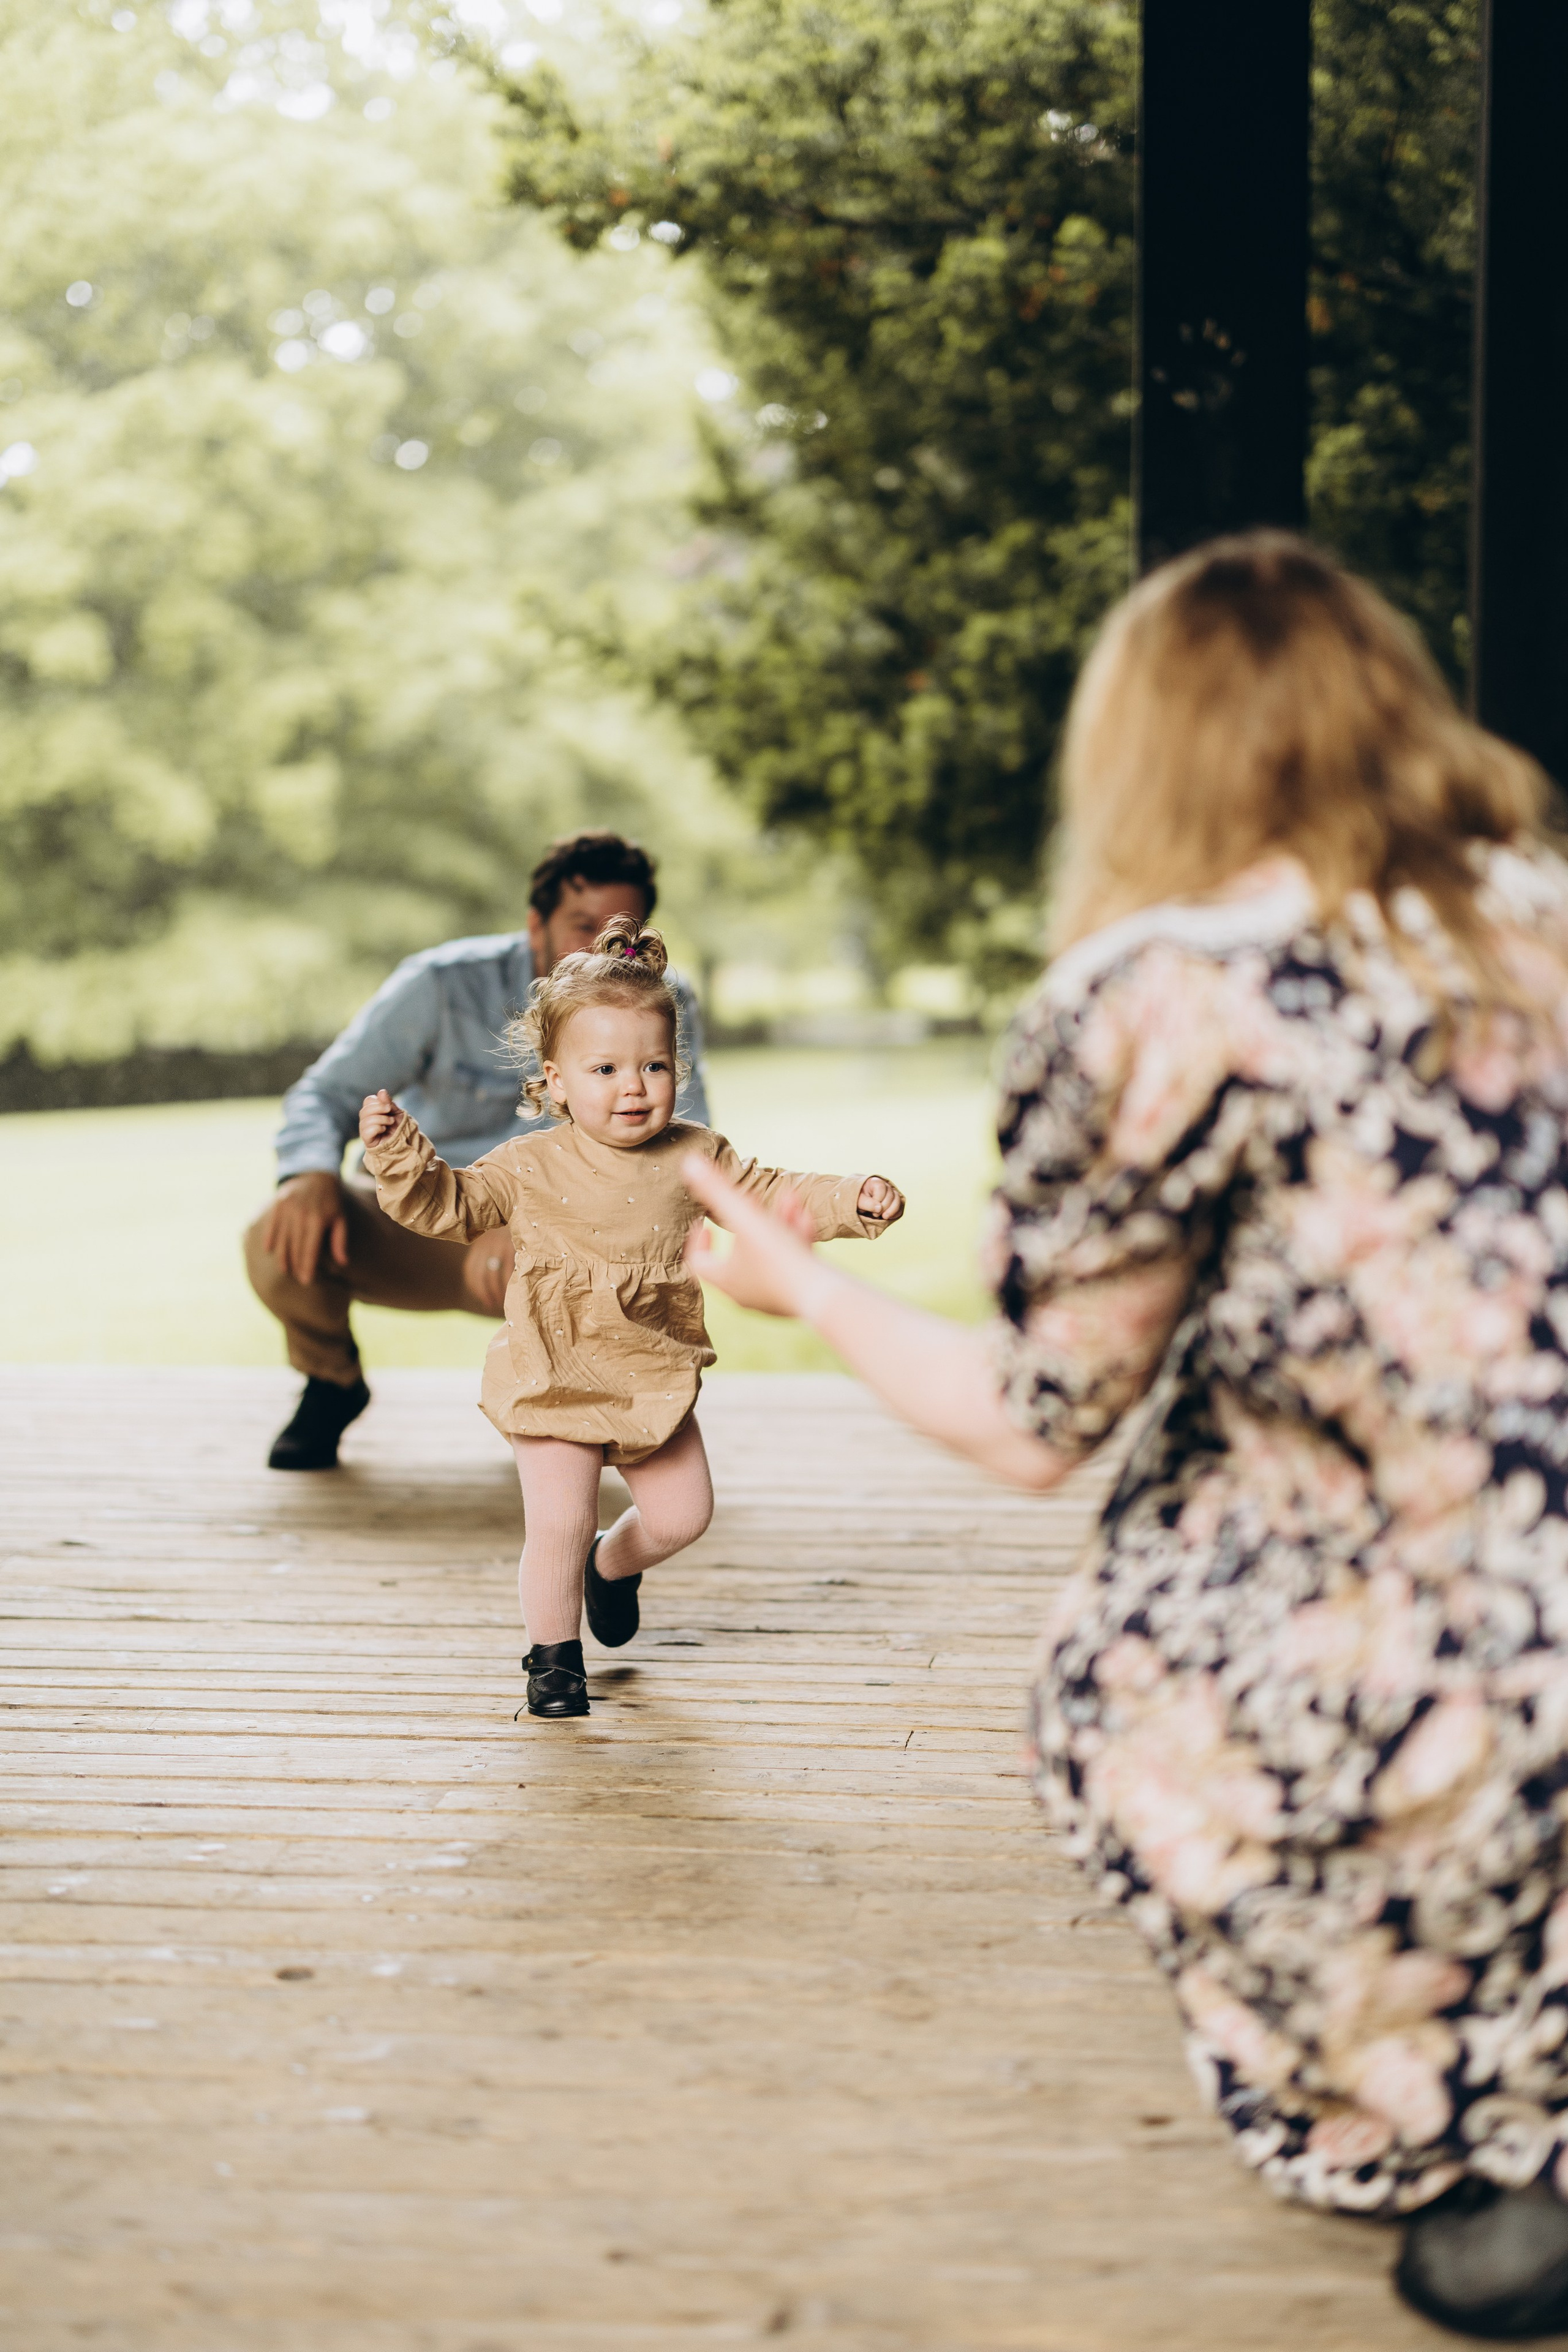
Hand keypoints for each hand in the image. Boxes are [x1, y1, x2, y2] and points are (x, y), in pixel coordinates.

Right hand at [259, 1169, 347, 1287]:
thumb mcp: (340, 1219)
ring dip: (282, 1256)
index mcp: (317, 1220)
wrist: (315, 1175)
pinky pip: (271, 1226)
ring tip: (285, 1270)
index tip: (307, 1281)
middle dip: (296, 1265)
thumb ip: (340, 1241)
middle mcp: (300, 1215)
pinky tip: (270, 1251)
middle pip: (294, 1247)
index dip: (307, 1267)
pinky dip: (269, 1239)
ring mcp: (287, 1210)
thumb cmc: (331, 1202)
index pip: (310, 1250)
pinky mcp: (278, 1205)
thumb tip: (343, 1263)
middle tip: (298, 1279)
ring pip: (282, 1239)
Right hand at [358, 1088, 402, 1147]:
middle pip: (364, 1110)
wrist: (405, 1142)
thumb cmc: (399, 1128)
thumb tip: (381, 1091)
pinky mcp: (367, 1140)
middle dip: (379, 1108)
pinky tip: (383, 1130)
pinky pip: (366, 1131)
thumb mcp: (396, 1112)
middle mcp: (366, 1120)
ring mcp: (366, 1131)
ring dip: (381, 1119)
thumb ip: (388, 1102)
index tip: (389, 1106)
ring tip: (390, 1122)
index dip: (377, 1101)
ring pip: (366, 1120)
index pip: (368, 1101)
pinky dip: (377, 1128)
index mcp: (372, 1112)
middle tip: (389, 1111)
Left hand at [681, 1154, 830, 1320]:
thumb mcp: (747, 1217)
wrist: (825, 1294)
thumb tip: (689, 1163)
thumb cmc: (780, 1258)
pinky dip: (795, 1238)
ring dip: (777, 1224)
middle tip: (750, 1204)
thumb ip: (718, 1190)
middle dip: (746, 1222)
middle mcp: (746, 1292)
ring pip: (768, 1254)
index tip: (705, 1223)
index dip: (697, 1240)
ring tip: (789, 1199)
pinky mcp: (797, 1294)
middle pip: (736, 1255)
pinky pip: (790, 1263)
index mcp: (726, 1279)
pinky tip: (805, 1217)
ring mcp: (772, 1296)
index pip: (698, 1262)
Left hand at [856, 1175, 903, 1225]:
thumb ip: (867, 1203)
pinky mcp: (894, 1201)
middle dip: (884, 1207)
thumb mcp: (857, 1201)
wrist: (859, 1202)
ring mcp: (891, 1192)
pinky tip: (889, 1217)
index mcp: (874, 1181)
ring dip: (892, 1211)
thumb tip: (879, 1208)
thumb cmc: (857, 1200)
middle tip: (874, 1214)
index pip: (881, 1188)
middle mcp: (885, 1185)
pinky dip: (896, 1213)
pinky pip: (900, 1206)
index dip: (877, 1200)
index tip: (870, 1208)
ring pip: (898, 1199)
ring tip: (884, 1217)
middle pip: (890, 1195)